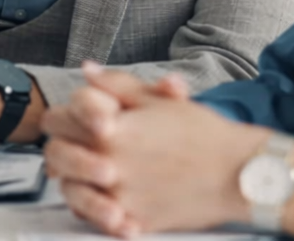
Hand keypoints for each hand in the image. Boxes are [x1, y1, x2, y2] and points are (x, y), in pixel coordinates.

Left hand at [43, 65, 259, 237]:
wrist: (238, 173)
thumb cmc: (202, 133)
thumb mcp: (156, 99)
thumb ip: (115, 84)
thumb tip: (86, 71)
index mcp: (109, 128)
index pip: (57, 120)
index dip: (60, 117)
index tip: (72, 120)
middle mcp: (107, 163)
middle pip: (55, 158)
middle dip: (61, 151)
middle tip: (74, 150)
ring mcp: (118, 196)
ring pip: (71, 192)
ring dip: (74, 183)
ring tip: (92, 177)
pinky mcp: (134, 221)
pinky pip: (98, 222)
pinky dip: (99, 214)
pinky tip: (110, 204)